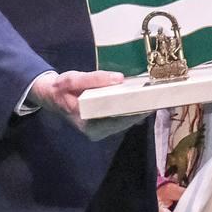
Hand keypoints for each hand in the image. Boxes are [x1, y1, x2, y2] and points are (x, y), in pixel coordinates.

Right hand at [29, 70, 144, 139]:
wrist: (52, 97)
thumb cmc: (62, 88)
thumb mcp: (73, 79)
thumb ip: (94, 79)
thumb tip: (119, 79)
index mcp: (87, 121)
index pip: (117, 117)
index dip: (135, 109)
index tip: (151, 100)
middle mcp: (95, 131)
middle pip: (125, 121)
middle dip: (141, 109)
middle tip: (159, 97)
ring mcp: (100, 132)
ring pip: (125, 123)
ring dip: (138, 111)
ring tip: (155, 98)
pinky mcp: (104, 128)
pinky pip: (121, 121)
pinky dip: (132, 111)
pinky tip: (142, 102)